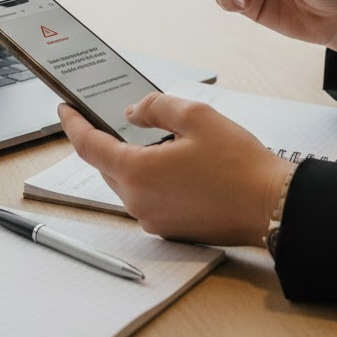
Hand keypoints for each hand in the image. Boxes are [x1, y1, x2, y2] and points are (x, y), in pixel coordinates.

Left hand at [58, 95, 292, 246]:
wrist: (272, 207)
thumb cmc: (239, 164)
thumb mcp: (197, 116)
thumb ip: (157, 107)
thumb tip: (133, 113)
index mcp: (138, 172)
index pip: (89, 146)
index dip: (73, 124)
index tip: (65, 109)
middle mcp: (139, 201)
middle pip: (106, 166)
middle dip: (103, 140)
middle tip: (108, 116)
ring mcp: (154, 219)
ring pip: (125, 183)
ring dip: (128, 160)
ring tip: (146, 135)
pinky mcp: (170, 229)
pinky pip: (145, 198)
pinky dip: (146, 177)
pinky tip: (167, 161)